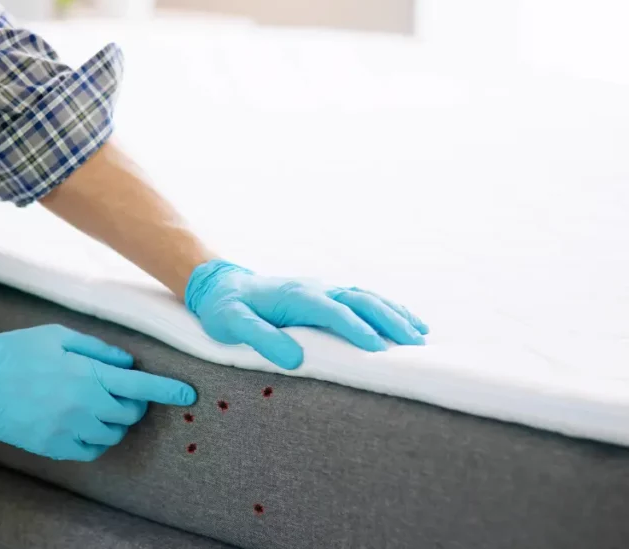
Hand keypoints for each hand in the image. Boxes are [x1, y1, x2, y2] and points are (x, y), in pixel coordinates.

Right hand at [0, 324, 195, 460]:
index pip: (142, 387)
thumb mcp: (59, 336)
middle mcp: (85, 406)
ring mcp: (69, 430)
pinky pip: (91, 450)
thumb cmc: (16, 352)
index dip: (169, 391)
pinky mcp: (54, 447)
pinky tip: (85, 423)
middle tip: (121, 390)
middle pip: (130, 413)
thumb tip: (127, 363)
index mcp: (88, 375)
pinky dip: (97, 439)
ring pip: (113, 433)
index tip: (188, 394)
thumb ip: (98, 349)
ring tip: (98, 404)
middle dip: (135, 402)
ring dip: (115, 420)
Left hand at [185, 260, 428, 369]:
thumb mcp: (232, 324)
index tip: (378, 350)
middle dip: (389, 321)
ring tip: (421, 336)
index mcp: (295, 296)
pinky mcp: (327, 294)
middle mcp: (315, 288)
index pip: (332, 311)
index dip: (355, 329)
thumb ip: (260, 338)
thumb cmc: (226, 308)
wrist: (222, 284)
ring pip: (368, 297)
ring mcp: (324, 288)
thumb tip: (294, 359)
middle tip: (415, 346)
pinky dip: (389, 308)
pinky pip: (364, 298)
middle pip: (360, 300)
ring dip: (395, 314)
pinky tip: (409, 321)